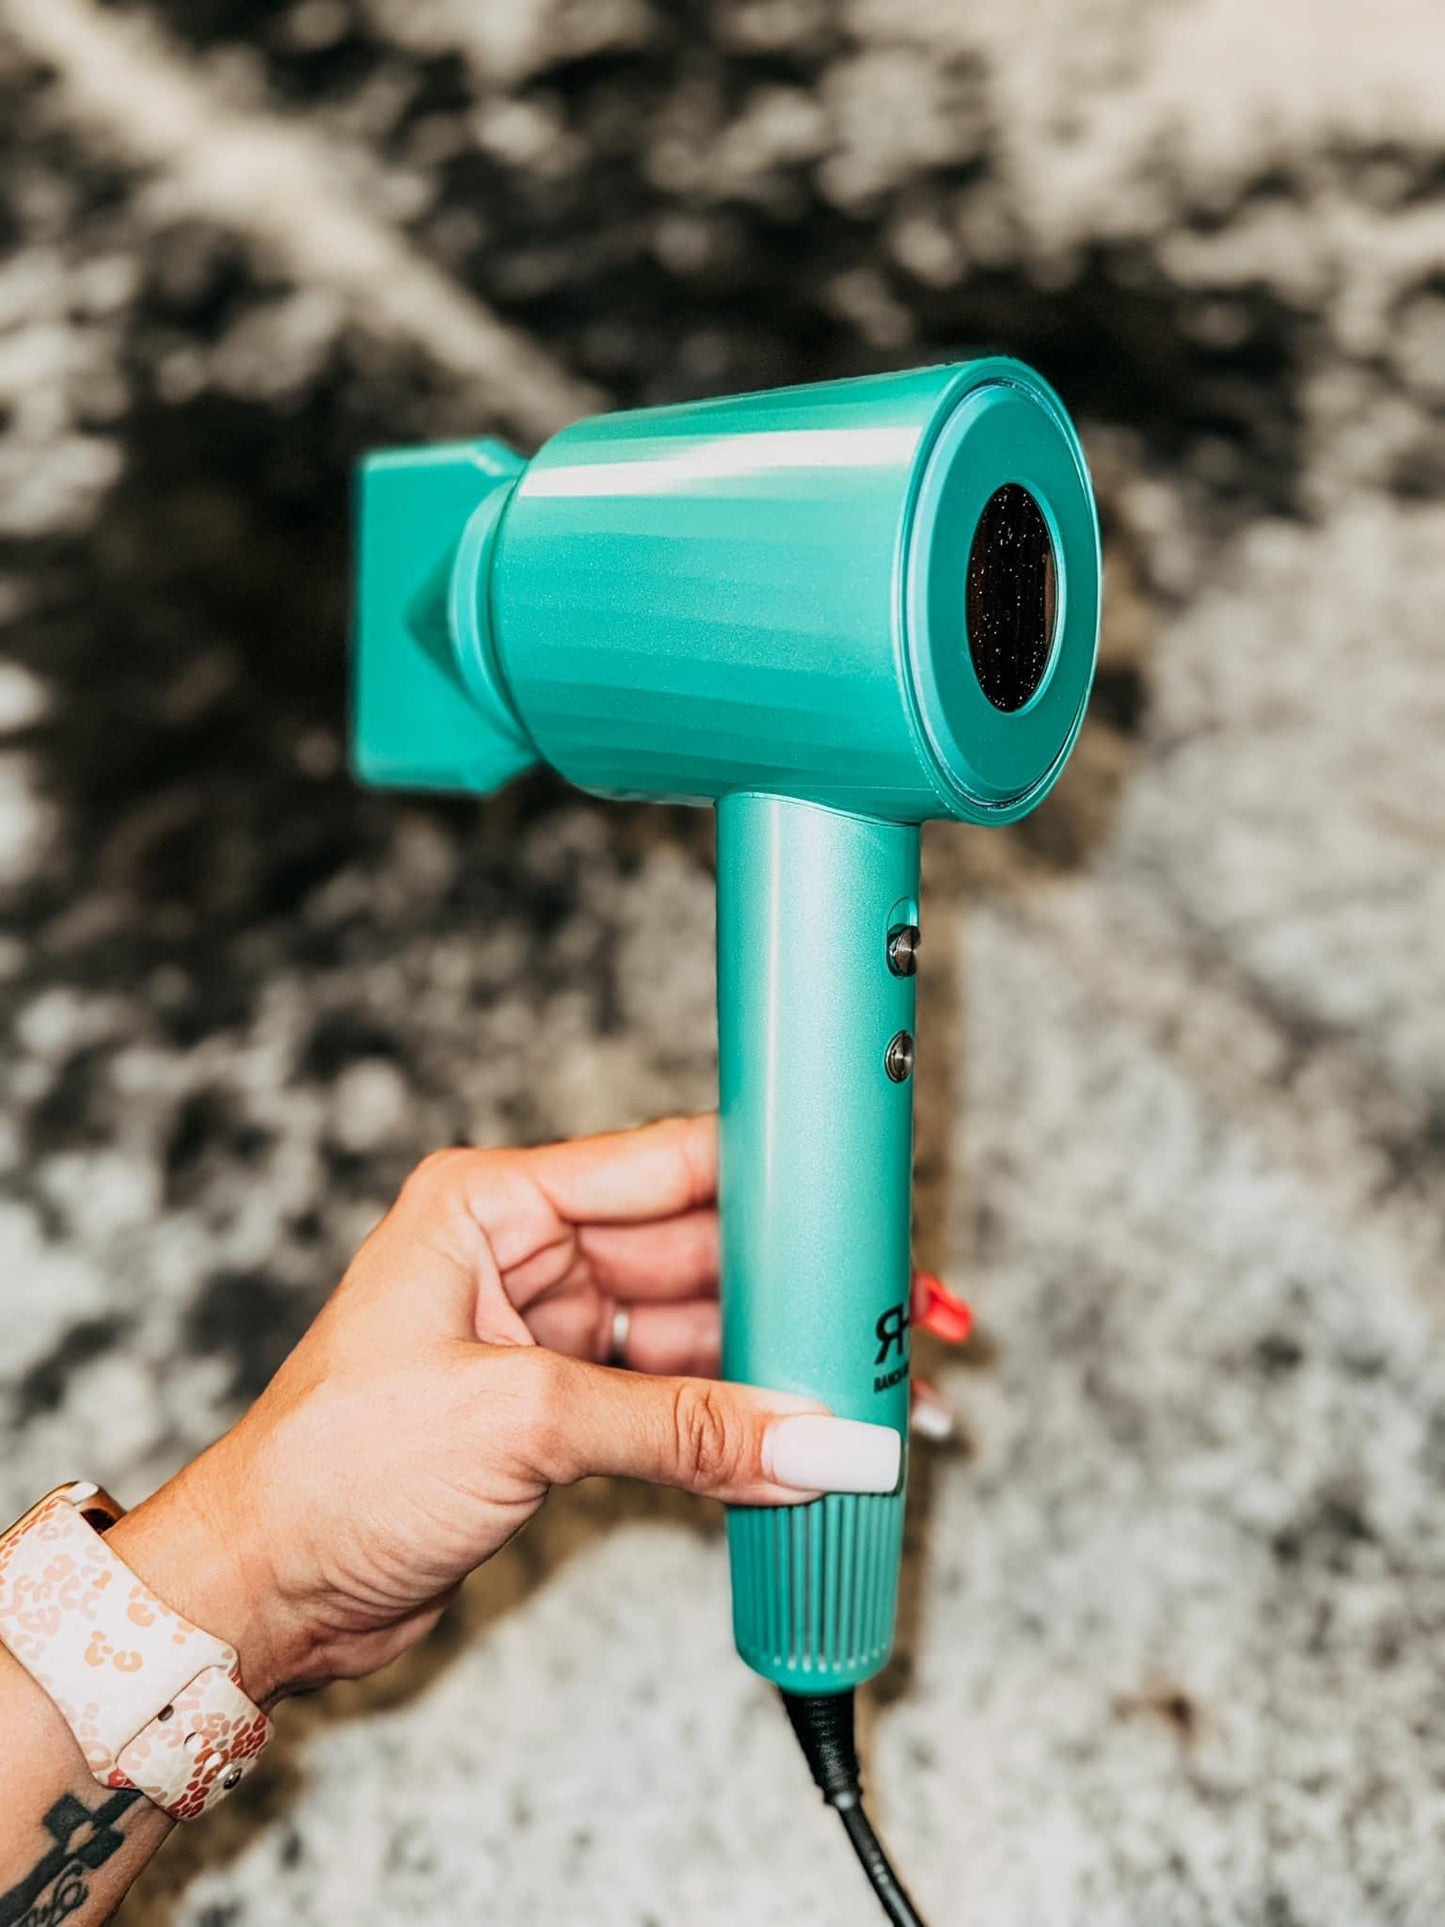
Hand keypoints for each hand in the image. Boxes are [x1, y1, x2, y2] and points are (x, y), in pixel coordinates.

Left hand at [108, 1116, 903, 1703]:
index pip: (667, 1165)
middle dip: (798, 1290)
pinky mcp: (564, 1411)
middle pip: (701, 1252)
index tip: (859, 1195)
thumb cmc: (328, 1471)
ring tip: (877, 1390)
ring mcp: (551, 1335)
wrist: (262, 1594)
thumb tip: (815, 1440)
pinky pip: (680, 1401)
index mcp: (496, 1203)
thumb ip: (682, 1429)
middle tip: (894, 1314)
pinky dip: (741, 1426)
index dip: (773, 1180)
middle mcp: (529, 1255)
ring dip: (783, 1368)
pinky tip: (806, 1440)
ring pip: (701, 1333)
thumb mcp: (519, 1425)